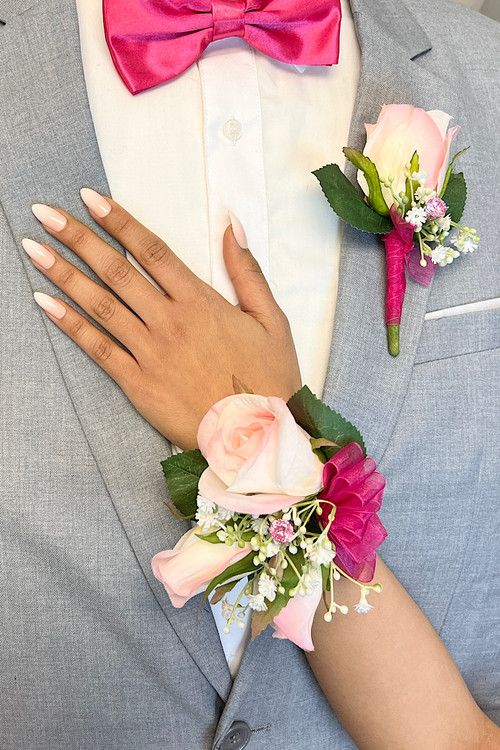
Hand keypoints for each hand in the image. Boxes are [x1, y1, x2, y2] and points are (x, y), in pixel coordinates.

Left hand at [25, 190, 300, 448]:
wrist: (256, 438)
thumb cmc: (268, 379)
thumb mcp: (271, 319)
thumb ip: (247, 271)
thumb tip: (232, 225)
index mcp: (201, 302)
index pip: (152, 251)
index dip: (119, 221)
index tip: (91, 199)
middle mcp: (170, 322)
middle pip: (117, 271)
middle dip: (78, 238)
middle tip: (45, 214)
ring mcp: (150, 353)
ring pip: (101, 305)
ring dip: (64, 274)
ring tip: (33, 249)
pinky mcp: (137, 383)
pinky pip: (98, 349)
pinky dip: (70, 324)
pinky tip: (44, 303)